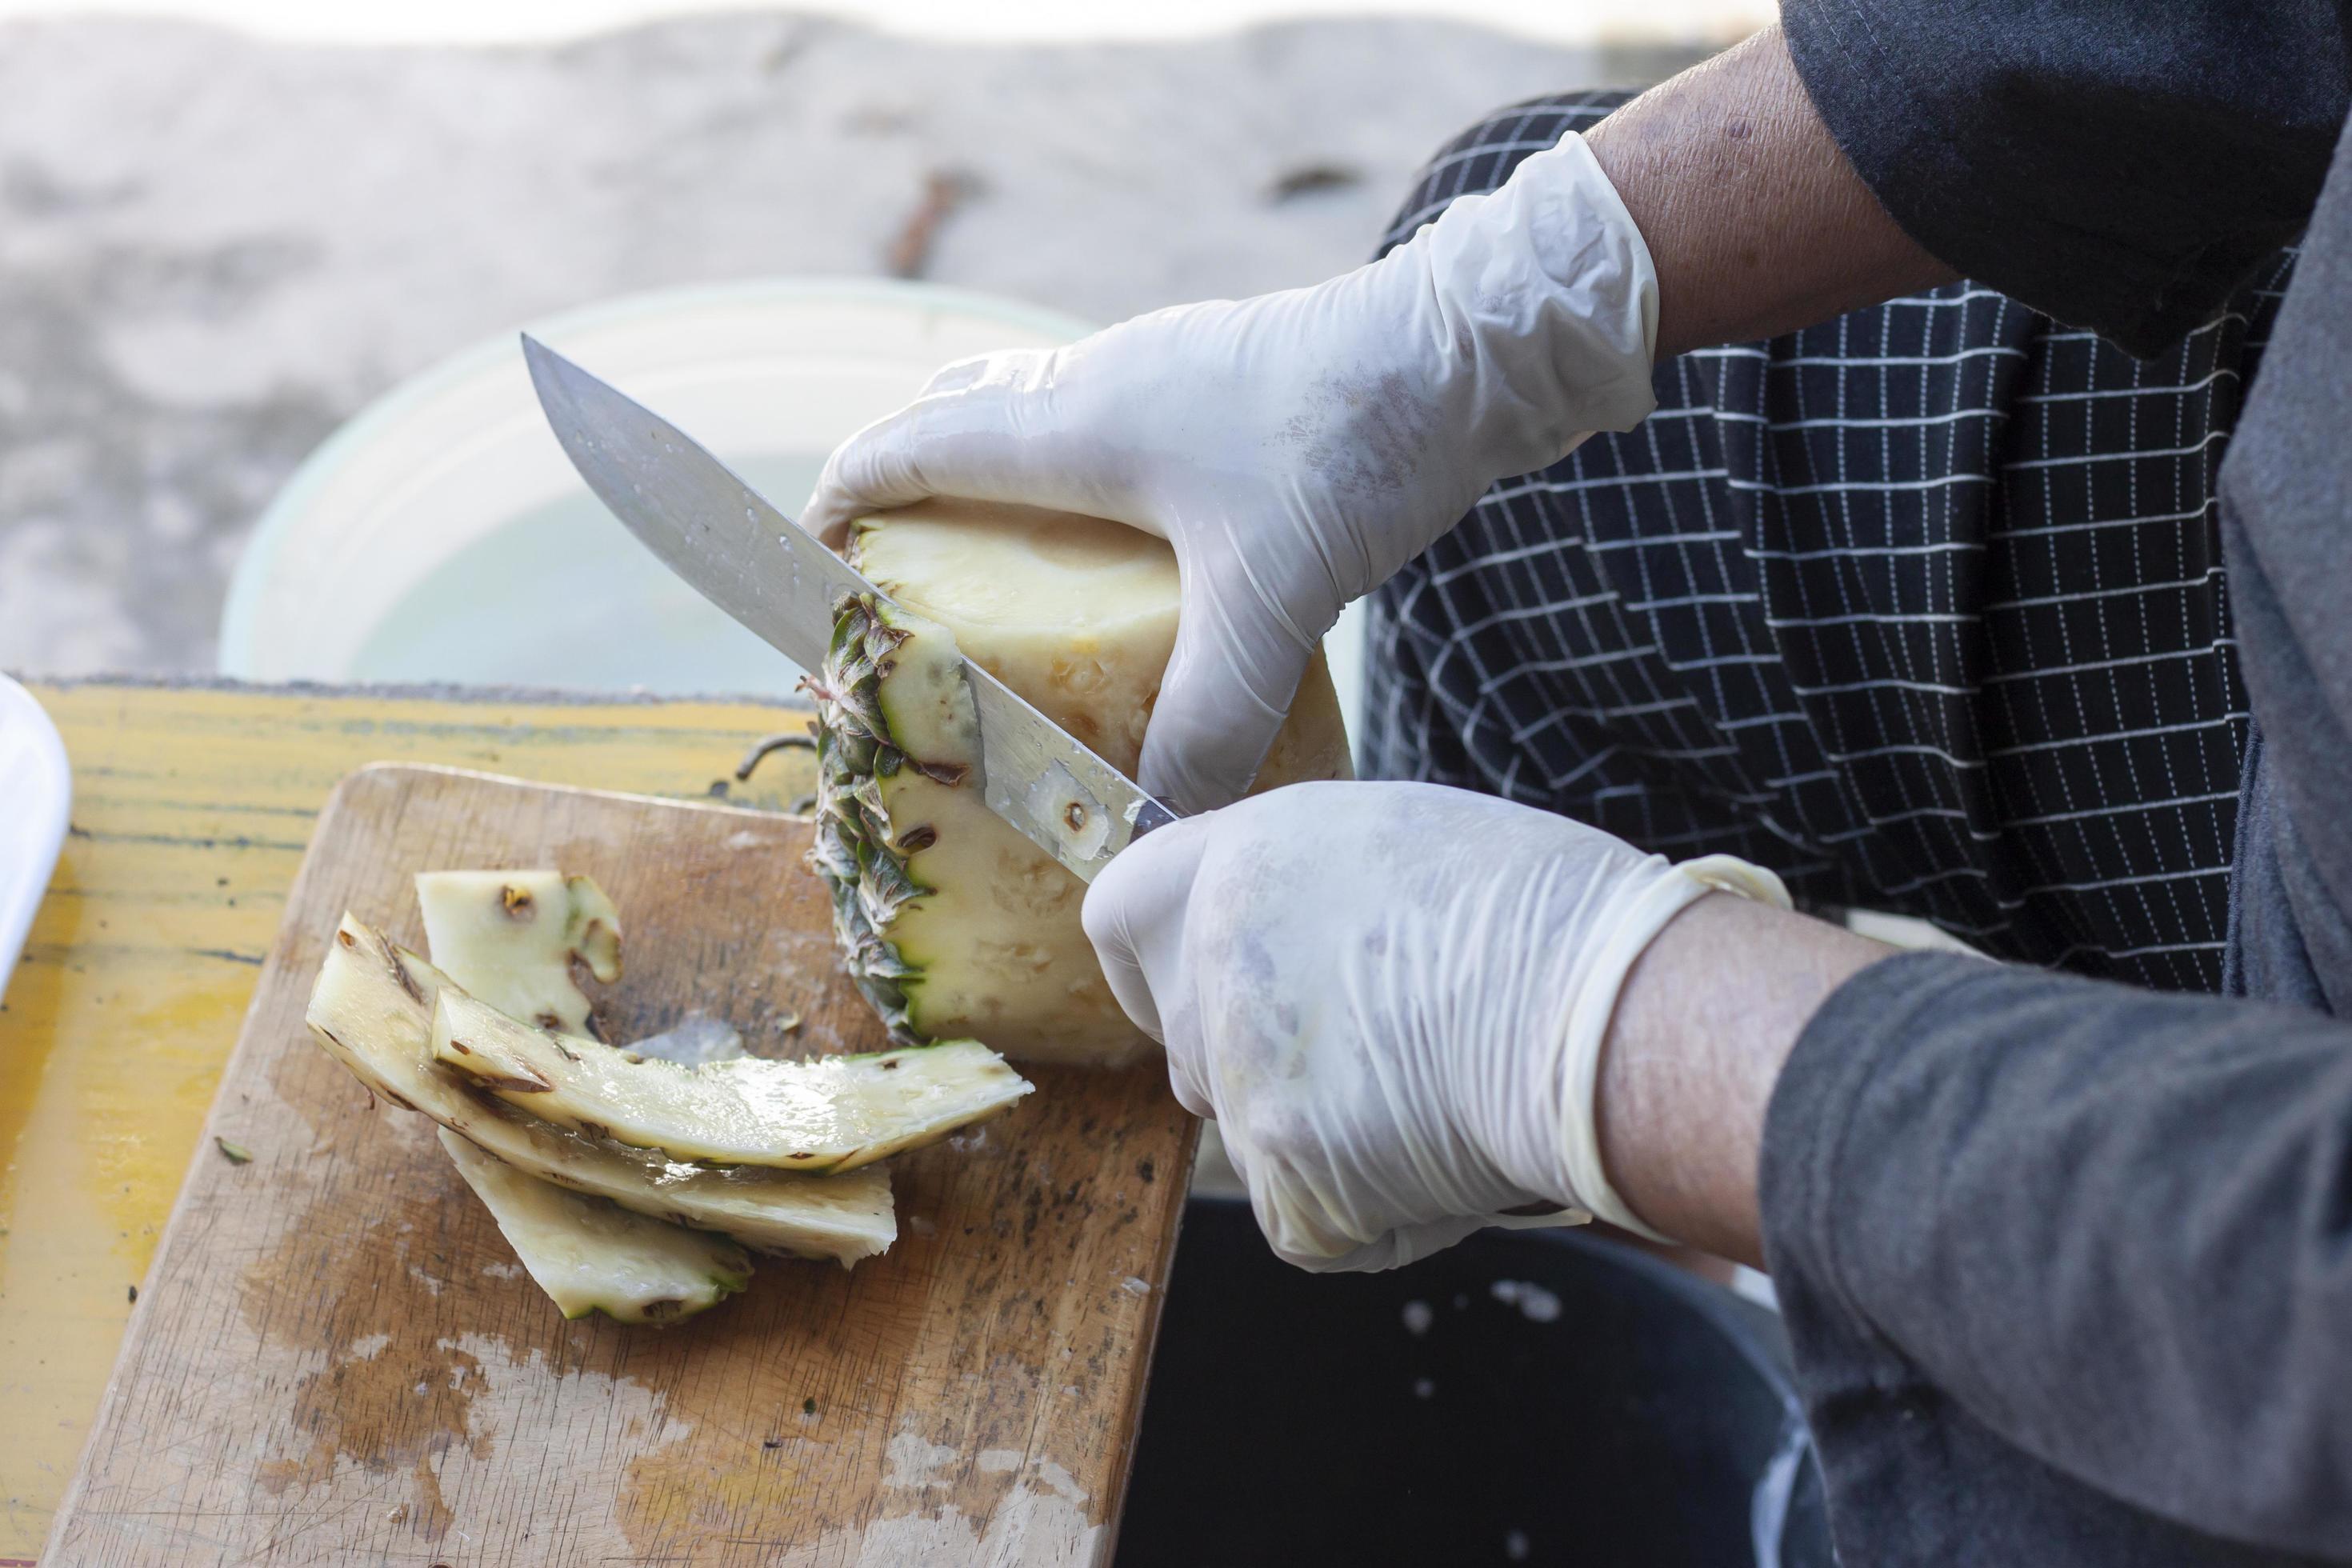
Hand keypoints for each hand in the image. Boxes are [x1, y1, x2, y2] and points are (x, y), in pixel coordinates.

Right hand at [804, 134, 1658, 811]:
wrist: (1468, 350)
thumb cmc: (1354, 446)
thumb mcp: (1272, 600)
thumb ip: (1209, 719)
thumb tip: (1154, 827)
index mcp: (1079, 422)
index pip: (918, 446)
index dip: (849, 495)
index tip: (806, 548)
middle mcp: (1104, 382)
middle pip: (962, 418)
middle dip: (907, 486)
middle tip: (891, 565)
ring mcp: (1166, 372)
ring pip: (1037, 412)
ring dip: (993, 474)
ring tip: (993, 565)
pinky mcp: (1224, 385)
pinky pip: (1107, 421)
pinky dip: (1074, 475)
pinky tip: (1126, 545)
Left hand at [1079, 780, 1787, 1270]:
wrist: (1609, 1012)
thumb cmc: (1549, 917)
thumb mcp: (1400, 850)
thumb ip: (1310, 894)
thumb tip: (1296, 946)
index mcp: (1241, 862)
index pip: (1119, 918)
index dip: (1162, 960)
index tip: (1213, 980)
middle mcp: (1216, 964)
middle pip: (1190, 1044)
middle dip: (1261, 1064)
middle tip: (1378, 1051)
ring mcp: (1242, 1081)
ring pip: (1252, 1135)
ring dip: (1320, 1136)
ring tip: (1436, 1092)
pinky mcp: (1285, 1183)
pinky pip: (1306, 1218)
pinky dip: (1367, 1211)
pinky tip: (1447, 1156)